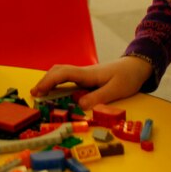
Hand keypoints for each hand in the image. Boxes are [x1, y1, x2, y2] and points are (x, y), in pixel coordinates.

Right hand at [30, 56, 153, 109]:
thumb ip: (99, 97)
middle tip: (33, 94)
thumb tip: (80, 105)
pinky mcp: (86, 78)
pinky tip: (55, 91)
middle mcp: (83, 72)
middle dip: (44, 81)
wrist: (136, 66)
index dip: (49, 82)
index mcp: (88, 74)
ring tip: (39, 93)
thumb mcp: (117, 90)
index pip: (63, 74)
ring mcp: (84, 74)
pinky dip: (57, 83)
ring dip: (49, 81)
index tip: (38, 91)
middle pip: (57, 71)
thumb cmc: (128, 77)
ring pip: (61, 73)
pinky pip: (67, 78)